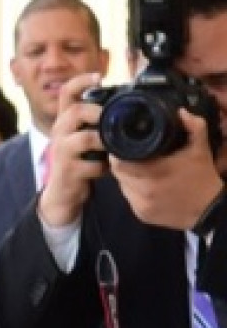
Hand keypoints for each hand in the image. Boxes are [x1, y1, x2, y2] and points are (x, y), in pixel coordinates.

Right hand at [38, 76, 108, 227]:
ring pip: (84, 138)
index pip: (67, 92)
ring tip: (115, 147)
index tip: (99, 76)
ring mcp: (62, 151)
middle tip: (112, 118)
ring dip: (105, 141)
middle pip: (75, 111)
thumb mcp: (85, 136)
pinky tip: (110, 169)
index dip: (81, 81)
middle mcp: (60, 132)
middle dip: (97, 112)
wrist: (63, 191)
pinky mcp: (68, 170)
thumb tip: (128, 103)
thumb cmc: (80, 160)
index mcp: (66, 120)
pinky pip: (92, 165)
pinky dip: (105, 167)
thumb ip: (98, 121)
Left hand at [110, 108, 224, 229]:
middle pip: (118, 173)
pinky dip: (134, 190)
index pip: (118, 163)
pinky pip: (130, 199)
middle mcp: (143, 190)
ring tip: (138, 169)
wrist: (210, 211)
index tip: (121, 144)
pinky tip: (145, 184)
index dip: (116, 152)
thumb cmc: (203, 177)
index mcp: (153, 172)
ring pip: (122, 186)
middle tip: (130, 155)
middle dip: (122, 163)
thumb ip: (193, 127)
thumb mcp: (200, 149)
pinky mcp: (142, 216)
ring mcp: (141, 205)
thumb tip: (181, 111)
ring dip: (127, 177)